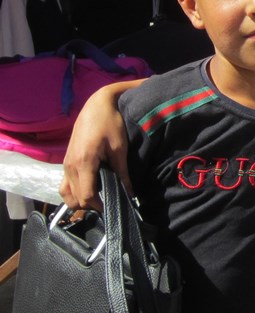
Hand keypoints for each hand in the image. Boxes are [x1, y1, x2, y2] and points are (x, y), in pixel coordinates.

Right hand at [59, 80, 141, 209]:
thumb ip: (123, 172)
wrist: (96, 105)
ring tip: (98, 198)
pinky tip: (89, 188)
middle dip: (90, 205)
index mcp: (83, 163)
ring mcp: (65, 164)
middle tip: (108, 203)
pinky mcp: (66, 161)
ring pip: (66, 193)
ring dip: (79, 200)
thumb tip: (130, 193)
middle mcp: (70, 166)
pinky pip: (65, 184)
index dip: (99, 205)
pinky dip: (74, 191)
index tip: (113, 208)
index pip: (86, 195)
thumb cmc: (110, 123)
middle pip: (75, 198)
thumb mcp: (120, 148)